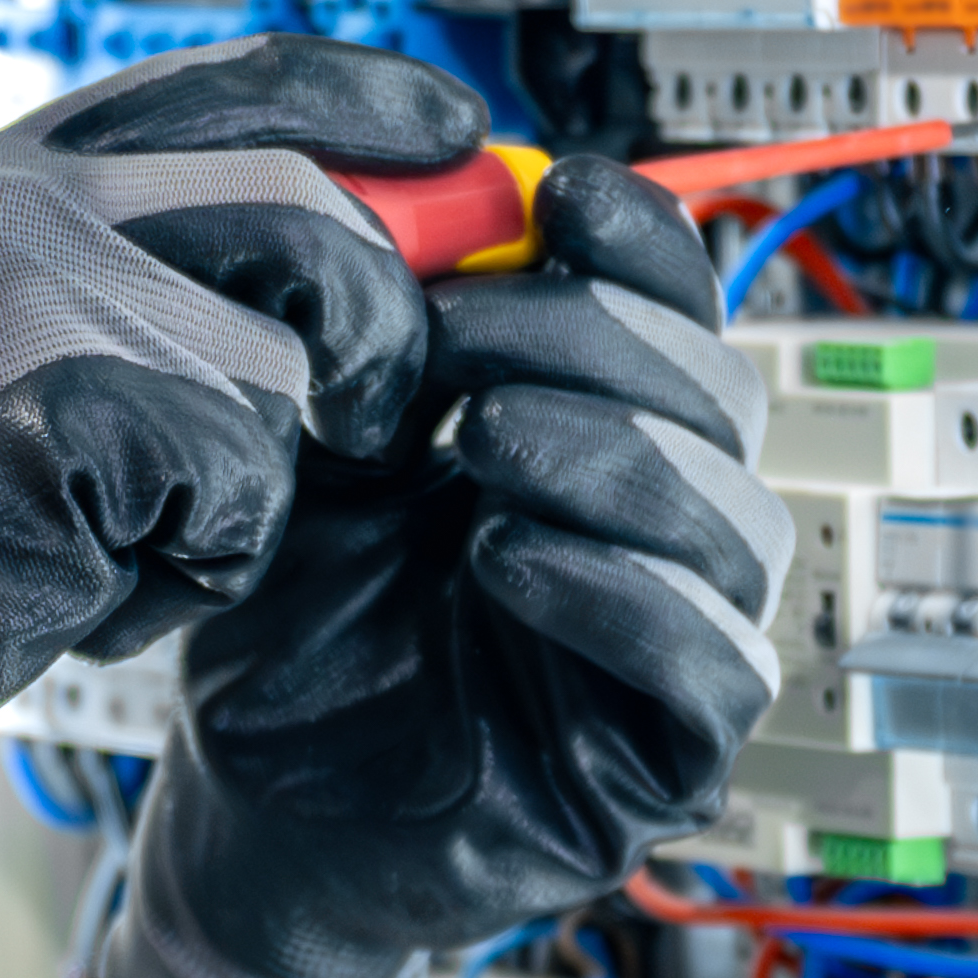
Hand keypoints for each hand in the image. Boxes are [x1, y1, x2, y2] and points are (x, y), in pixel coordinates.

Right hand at [0, 37, 486, 977]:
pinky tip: (73, 587)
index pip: (215, 88)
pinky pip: (240, 480)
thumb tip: (290, 302)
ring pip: (276, 368)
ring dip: (235, 492)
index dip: (356, 107)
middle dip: (383, 312)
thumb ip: (91, 301)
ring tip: (117, 545)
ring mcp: (35, 282)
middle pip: (293, 201)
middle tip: (396, 403)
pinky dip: (187, 567)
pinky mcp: (69, 390)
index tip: (454, 138)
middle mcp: (8, 198)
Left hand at [99, 152, 787, 977]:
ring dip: (614, 456)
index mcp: (602, 433)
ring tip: (478, 436)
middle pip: (723, 399)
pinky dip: (619, 595)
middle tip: (450, 337)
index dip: (642, 242)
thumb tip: (433, 186)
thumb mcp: (326, 441)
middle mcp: (663, 533)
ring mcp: (676, 651)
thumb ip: (381, 326)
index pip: (679, 312)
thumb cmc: (296, 615)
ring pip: (735, 524)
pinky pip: (710, 667)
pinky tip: (505, 556)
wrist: (242, 791)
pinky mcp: (661, 768)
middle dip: (594, 342)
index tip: (556, 189)